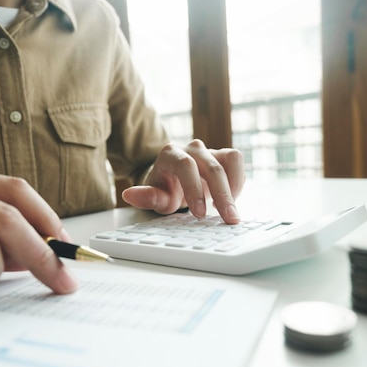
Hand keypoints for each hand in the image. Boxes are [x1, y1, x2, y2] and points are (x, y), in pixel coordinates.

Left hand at [121, 139, 244, 223]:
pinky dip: (238, 182)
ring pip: (230, 159)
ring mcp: (209, 150)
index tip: (199, 213)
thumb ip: (146, 197)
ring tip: (230, 210)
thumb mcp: (155, 196)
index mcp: (170, 154)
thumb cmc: (165, 188)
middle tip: (228, 218)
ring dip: (234, 186)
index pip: (185, 166)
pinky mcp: (224, 155)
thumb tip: (129, 195)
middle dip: (222, 195)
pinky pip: (237, 163)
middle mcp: (192, 148)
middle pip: (212, 166)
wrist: (175, 179)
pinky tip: (231, 200)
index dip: (194, 189)